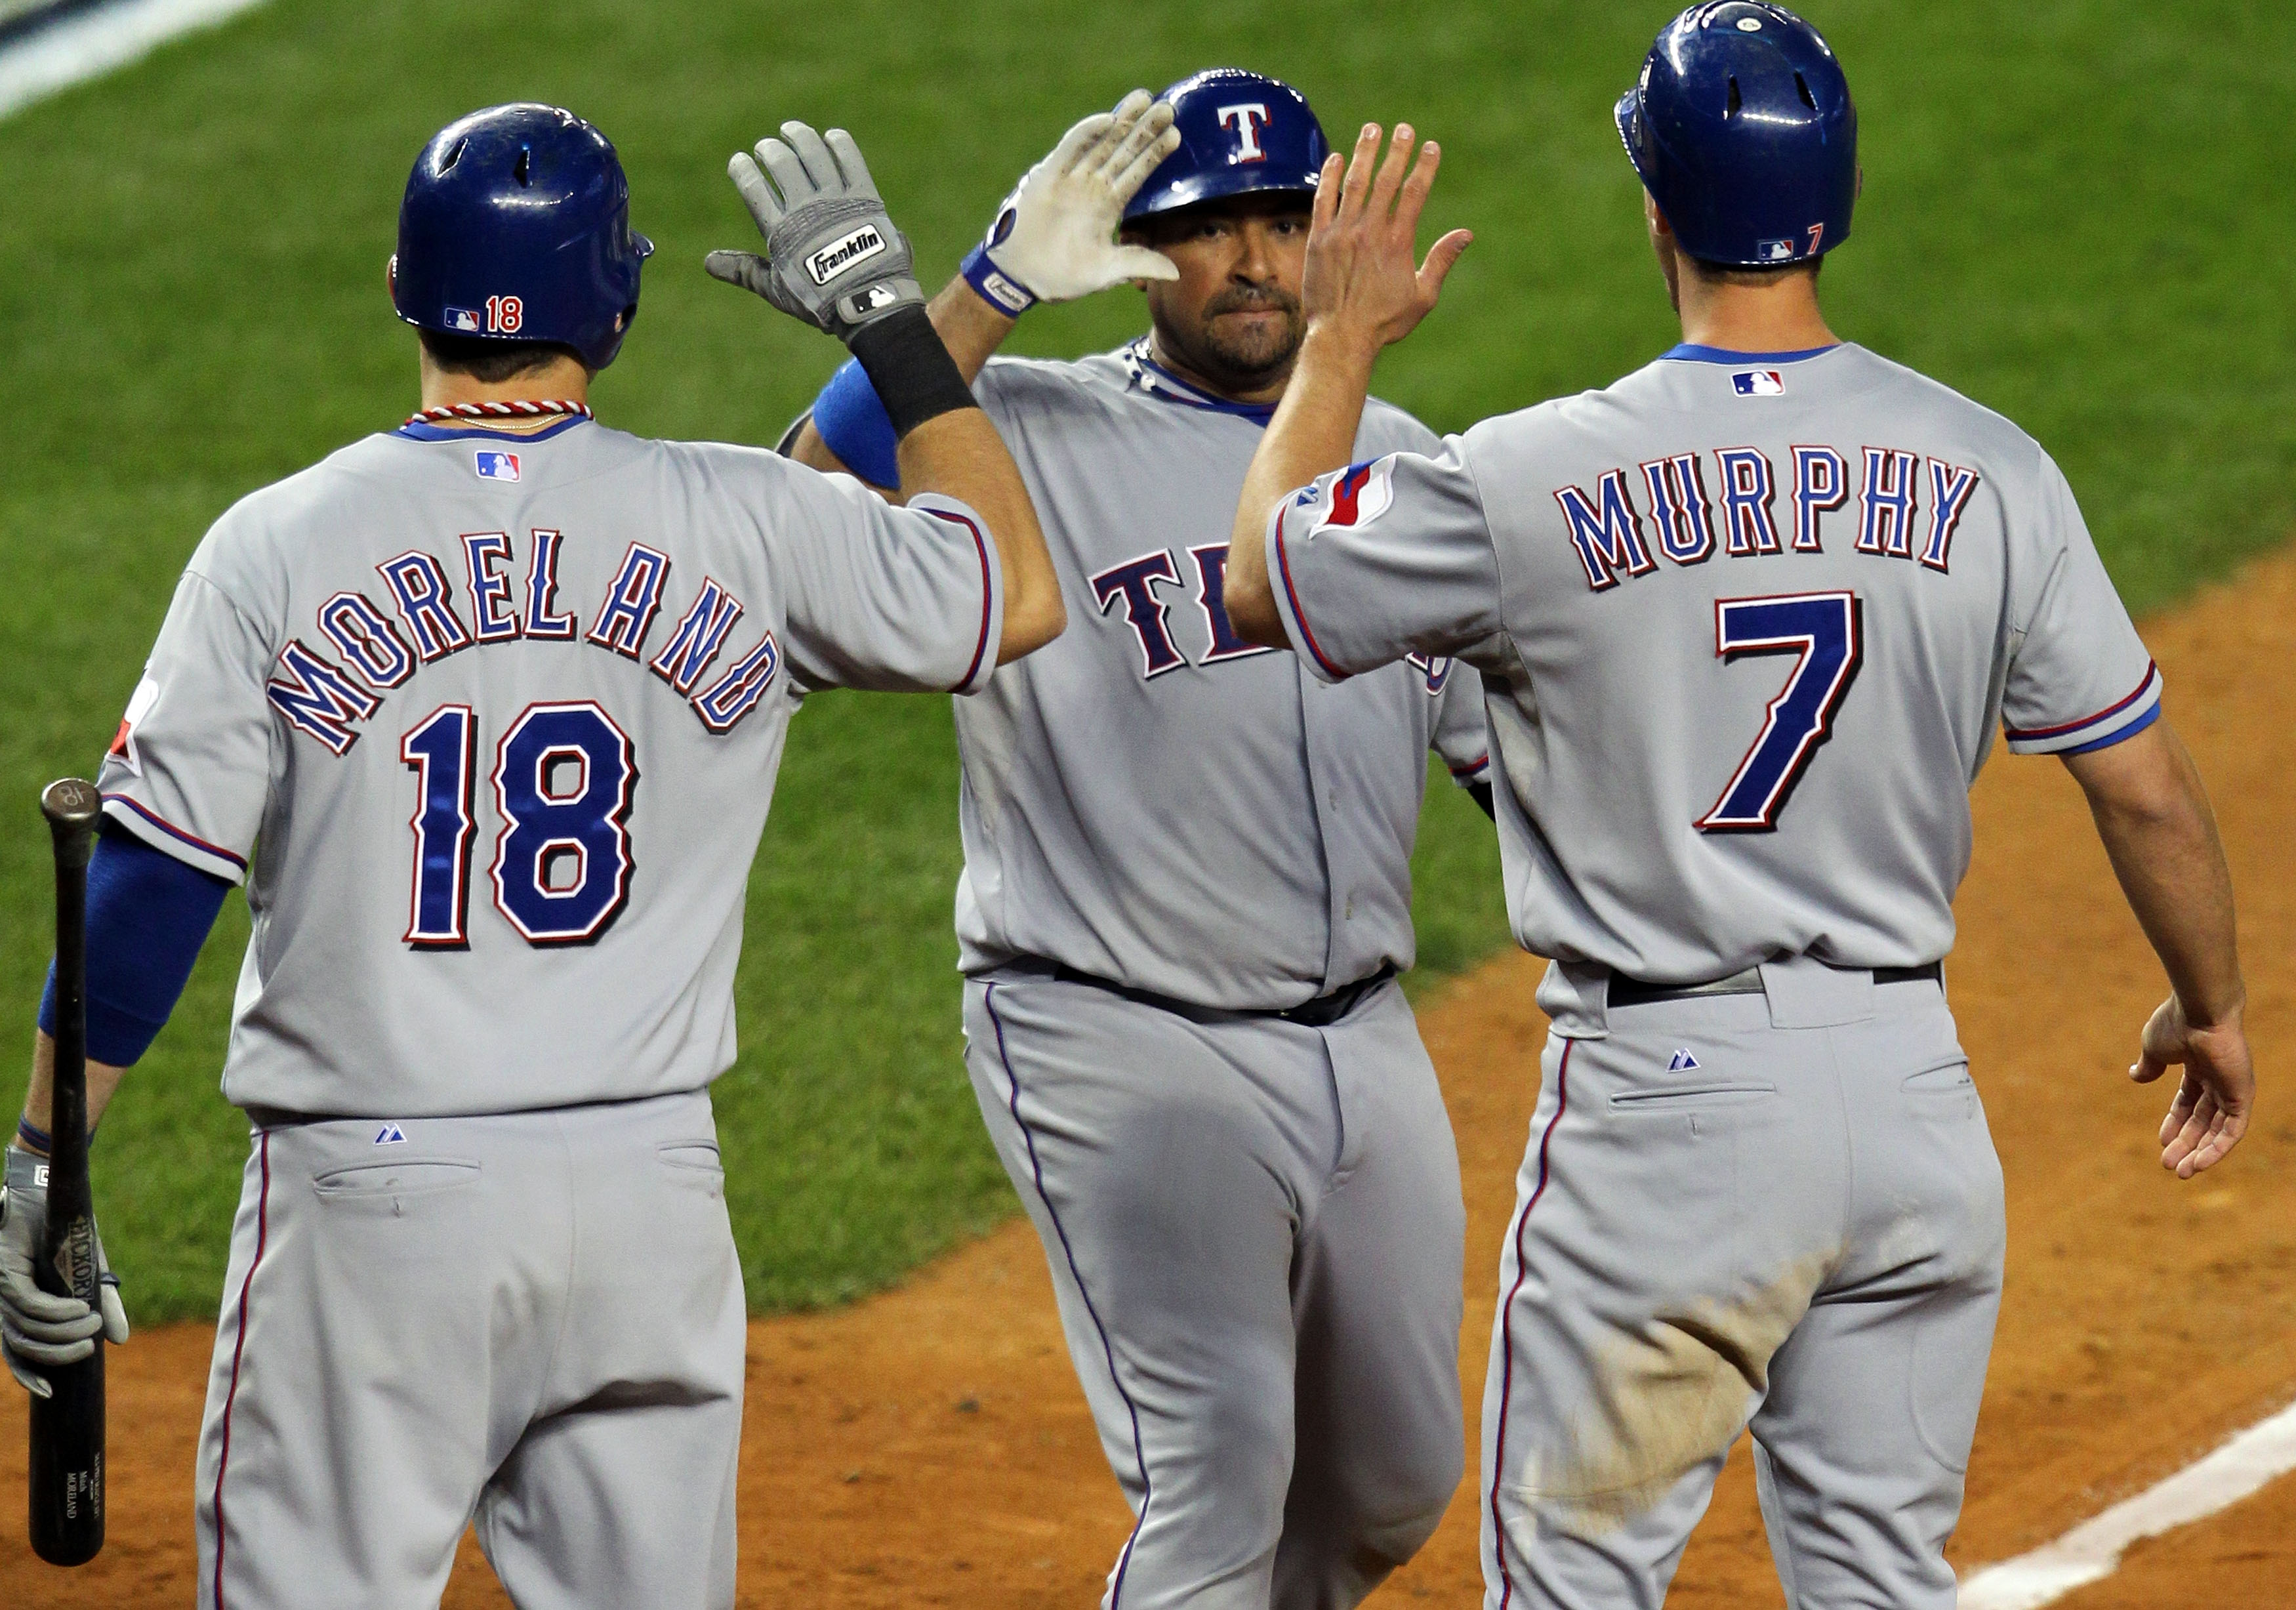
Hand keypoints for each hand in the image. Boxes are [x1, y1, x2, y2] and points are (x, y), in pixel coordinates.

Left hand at [1, 1146, 127, 1398]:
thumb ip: (102, 1303)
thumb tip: (120, 1339)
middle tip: (89, 1349)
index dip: (28, 1375)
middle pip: (20, 1346)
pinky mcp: (5, 1272)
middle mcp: (2, 1302)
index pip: (14, 1352)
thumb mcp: (89, 1272)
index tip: (51, 1395)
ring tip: (91, 1324)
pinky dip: (56, 1313)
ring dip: (61, 1334)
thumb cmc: (67, 1231)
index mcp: (17, 1306)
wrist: (53, 1192)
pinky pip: (29, 1304)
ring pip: (26, 1328)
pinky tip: (80, 1311)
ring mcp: (1, 1288)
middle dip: (55, 1355)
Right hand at [706, 122, 924, 343]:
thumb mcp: (776, 288)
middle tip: (766, 146)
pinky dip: (840, 145)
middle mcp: (806, 209)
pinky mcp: (865, 197)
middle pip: (782, 164)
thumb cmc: (819, 300)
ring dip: (799, 137)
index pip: (753, 189)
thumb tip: (708, 262)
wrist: (868, 302)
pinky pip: (851, 161)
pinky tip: (831, 136)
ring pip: (813, 155)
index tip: (739, 161)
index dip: (743, 170)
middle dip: (770, 150)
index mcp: (781, 230)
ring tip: (791, 130)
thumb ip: (744, 270)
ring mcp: (836, 201)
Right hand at [977, 90, 1180, 306]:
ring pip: (1101, 144)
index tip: (1176, 134)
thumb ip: (1138, 264)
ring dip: (1121, 121)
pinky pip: (1070, 149)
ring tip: (1144, 98)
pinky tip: (1108, 119)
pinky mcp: (1048, 176)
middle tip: (1168, 107)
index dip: (1155, 154)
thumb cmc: (1059, 277)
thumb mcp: (1105, 272)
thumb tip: (1175, 274)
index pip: (1137, 173)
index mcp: (1108, 206)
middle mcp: (1092, 187)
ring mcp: (1071, 179)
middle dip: (1144, 130)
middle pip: (1124, 152)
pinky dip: (1087, 133)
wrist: (1019, 277)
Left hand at [1300, 123, 1472, 366]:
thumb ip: (1441, 261)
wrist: (1340, 337)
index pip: (1415, 193)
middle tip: (1403, 128)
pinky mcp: (1318, 239)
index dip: (1424, 167)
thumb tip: (1466, 234)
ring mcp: (1342, 233)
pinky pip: (1324, 200)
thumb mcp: (1423, 296)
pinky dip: (1330, 177)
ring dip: (1365, 153)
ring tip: (1372, 130)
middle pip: (1386, 180)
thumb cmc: (1384, 322)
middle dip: (1397, 151)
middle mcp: (1370, 232)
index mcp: (1398, 242)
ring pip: (1355, 183)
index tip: (1431, 146)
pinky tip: (1337, 157)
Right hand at [2130, 994, 2253, 1177]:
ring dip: (2200, 1152)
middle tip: (2168, 1164)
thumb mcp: (2154, 1048)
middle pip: (2203, 1120)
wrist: (2199, 1012)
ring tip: (2181, 1171)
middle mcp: (2218, 1079)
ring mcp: (2232, 1088)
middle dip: (2185, 1143)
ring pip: (2217, 1130)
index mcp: (2198, 1066)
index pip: (2188, 1102)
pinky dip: (2218, 1148)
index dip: (2174, 1123)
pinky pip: (2233, 1130)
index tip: (2161, 1141)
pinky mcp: (2242, 1096)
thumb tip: (2136, 1076)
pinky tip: (2201, 1164)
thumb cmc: (2175, 1024)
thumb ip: (2149, 1065)